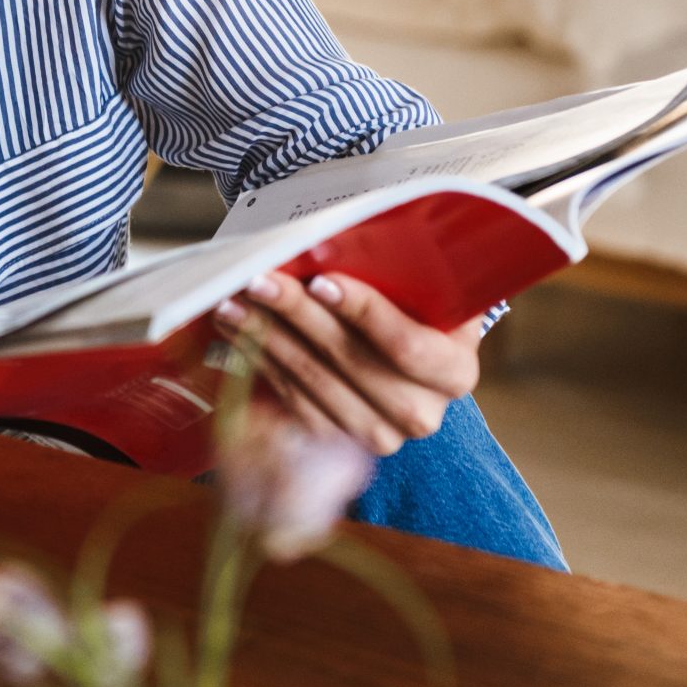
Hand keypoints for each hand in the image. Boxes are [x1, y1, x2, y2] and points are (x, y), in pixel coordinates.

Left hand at [214, 272, 481, 456]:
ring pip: (312, 383)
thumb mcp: (418, 284)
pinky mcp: (336, 442)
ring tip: (233, 301)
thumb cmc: (409, 304)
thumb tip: (327, 244)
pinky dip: (259, 362)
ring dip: (265, 338)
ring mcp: (377, 435)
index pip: (407, 346)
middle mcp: (421, 413)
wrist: (399, 351)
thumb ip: (390, 269)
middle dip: (299, 317)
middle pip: (351, 364)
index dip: (363, 312)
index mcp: (454, 371)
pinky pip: (290, 400)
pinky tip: (235, 332)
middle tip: (259, 281)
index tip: (320, 281)